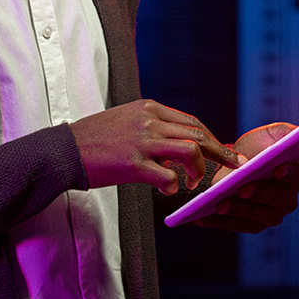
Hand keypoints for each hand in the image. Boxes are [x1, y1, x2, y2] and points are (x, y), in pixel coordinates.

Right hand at [70, 100, 240, 194]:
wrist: (64, 151)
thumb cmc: (95, 139)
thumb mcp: (127, 121)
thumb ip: (154, 128)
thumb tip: (181, 146)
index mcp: (149, 109)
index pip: (192, 122)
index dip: (213, 138)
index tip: (225, 151)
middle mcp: (149, 121)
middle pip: (198, 134)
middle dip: (221, 152)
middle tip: (233, 167)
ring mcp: (141, 141)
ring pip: (191, 150)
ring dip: (200, 169)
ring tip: (194, 182)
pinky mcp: (133, 163)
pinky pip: (168, 175)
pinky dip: (174, 185)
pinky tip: (166, 189)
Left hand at [193, 122, 298, 232]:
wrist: (227, 164)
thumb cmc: (253, 149)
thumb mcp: (270, 136)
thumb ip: (291, 134)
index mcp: (294, 176)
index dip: (291, 173)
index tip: (278, 167)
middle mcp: (286, 199)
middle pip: (278, 200)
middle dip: (260, 194)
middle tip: (243, 188)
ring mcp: (268, 215)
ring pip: (256, 216)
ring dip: (238, 210)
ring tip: (220, 203)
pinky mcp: (249, 225)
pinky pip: (234, 226)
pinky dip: (218, 221)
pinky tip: (202, 215)